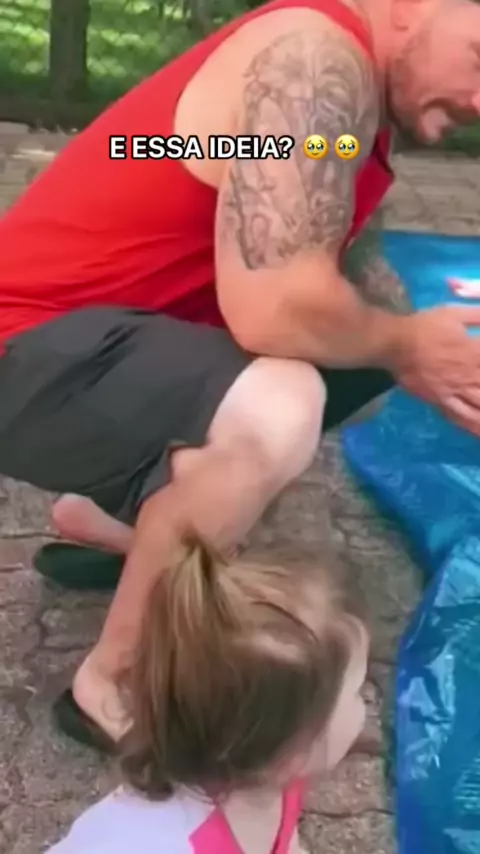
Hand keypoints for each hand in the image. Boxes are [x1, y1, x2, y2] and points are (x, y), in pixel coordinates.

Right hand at [391, 305, 479, 435]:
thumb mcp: (455, 313)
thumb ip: (478, 316)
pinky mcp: (441, 400)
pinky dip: (472, 426)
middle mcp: (469, 376)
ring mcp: (455, 391)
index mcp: (474, 353)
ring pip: (479, 407)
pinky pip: (460, 416)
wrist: (396, 343)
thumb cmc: (425, 327)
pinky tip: (478, 433)